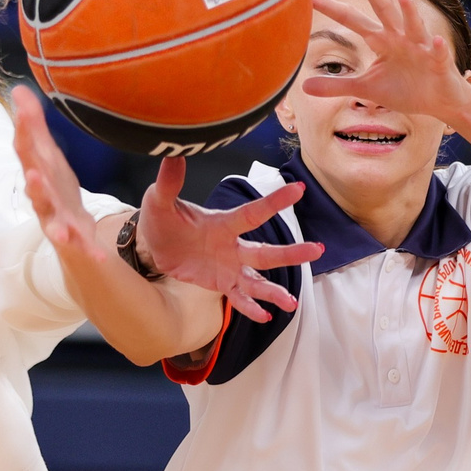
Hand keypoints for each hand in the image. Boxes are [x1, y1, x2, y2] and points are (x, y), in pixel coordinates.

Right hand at [11, 86, 107, 252]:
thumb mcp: (48, 156)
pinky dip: (89, 250)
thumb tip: (18, 90)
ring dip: (52, 219)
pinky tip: (100, 256)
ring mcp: (56, 220)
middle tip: (32, 173)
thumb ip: (34, 125)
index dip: (23, 130)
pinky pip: (81, 246)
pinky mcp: (74, 239)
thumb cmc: (56, 189)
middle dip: (33, 180)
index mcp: (38, 172)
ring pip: (50, 218)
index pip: (27, 150)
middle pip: (35, 187)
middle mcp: (42, 197)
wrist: (71, 232)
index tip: (22, 110)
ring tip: (57, 224)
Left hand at [134, 156, 323, 321]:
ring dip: (274, 291)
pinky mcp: (220, 283)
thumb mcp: (159, 200)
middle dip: (291, 253)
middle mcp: (232, 246)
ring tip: (292, 303)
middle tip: (318, 250)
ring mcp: (229, 267)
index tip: (299, 189)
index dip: (274, 202)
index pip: (252, 213)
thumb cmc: (161, 219)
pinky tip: (266, 316)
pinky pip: (238, 297)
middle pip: (265, 251)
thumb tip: (174, 154)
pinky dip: (251, 307)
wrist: (152, 245)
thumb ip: (169, 182)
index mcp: (222, 224)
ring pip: (257, 279)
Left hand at [299, 0, 470, 124]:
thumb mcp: (367, 89)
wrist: (440, 102)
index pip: (353, 20)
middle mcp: (400, 38)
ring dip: (409, 12)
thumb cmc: (405, 90)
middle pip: (383, 11)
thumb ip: (337, 85)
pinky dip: (437, 47)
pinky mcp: (439, 64)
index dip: (334, 10)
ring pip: (414, 27)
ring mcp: (421, 49)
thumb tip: (303, 87)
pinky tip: (434, 40)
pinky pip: (438, 54)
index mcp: (382, 40)